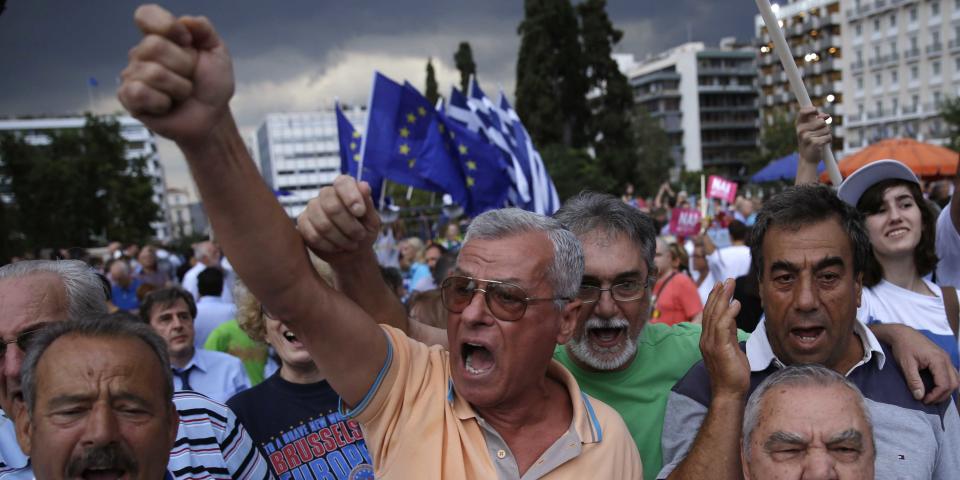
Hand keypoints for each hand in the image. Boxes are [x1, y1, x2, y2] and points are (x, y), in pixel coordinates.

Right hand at [118, 4, 234, 146]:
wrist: (212, 117)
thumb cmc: (211, 85)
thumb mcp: (217, 53)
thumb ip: (205, 30)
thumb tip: (186, 21)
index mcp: (161, 36)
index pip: (146, 15)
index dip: (168, 26)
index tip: (188, 42)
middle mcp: (141, 53)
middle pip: (154, 46)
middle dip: (184, 65)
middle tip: (190, 77)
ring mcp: (132, 75)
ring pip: (153, 73)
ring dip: (179, 87)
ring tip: (181, 93)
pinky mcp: (129, 98)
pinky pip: (139, 93)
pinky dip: (161, 102)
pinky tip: (166, 106)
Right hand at [297, 175, 380, 263]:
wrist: (352, 253)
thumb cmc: (364, 232)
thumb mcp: (372, 221)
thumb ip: (368, 204)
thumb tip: (364, 186)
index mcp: (344, 188)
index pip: (342, 182)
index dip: (351, 197)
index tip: (360, 212)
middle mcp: (326, 194)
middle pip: (332, 207)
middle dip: (350, 226)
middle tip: (360, 236)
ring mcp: (312, 208)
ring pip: (323, 224)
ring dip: (341, 239)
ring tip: (351, 244)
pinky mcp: (303, 223)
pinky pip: (313, 236)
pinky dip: (329, 246)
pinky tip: (337, 247)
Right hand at [700, 279, 748, 397]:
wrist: (729, 393)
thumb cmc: (732, 374)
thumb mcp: (731, 349)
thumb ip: (729, 333)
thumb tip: (732, 318)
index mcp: (707, 339)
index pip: (709, 315)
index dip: (714, 299)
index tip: (721, 286)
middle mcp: (706, 339)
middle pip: (710, 311)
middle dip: (719, 294)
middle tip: (726, 280)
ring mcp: (711, 344)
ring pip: (715, 315)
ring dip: (723, 298)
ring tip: (730, 285)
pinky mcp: (719, 348)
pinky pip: (723, 327)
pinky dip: (729, 313)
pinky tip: (736, 303)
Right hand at [795, 106, 830, 166]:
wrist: (807, 159)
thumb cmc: (810, 142)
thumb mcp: (810, 129)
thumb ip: (817, 119)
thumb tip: (826, 116)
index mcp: (799, 125)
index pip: (803, 111)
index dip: (812, 109)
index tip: (816, 112)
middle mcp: (801, 130)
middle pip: (821, 121)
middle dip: (824, 126)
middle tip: (818, 133)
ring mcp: (807, 137)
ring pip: (827, 129)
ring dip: (826, 134)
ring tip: (819, 140)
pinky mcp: (815, 143)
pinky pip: (828, 136)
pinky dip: (828, 140)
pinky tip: (822, 145)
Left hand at [879, 323, 959, 402]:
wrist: (902, 333)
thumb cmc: (903, 347)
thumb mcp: (906, 365)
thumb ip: (913, 381)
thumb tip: (919, 396)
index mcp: (938, 360)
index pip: (945, 384)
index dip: (936, 395)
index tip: (924, 400)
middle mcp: (946, 359)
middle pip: (954, 383)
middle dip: (942, 395)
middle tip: (928, 401)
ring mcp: (946, 358)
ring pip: (955, 379)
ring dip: (946, 390)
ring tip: (932, 396)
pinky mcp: (943, 358)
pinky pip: (951, 374)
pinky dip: (947, 383)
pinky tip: (936, 387)